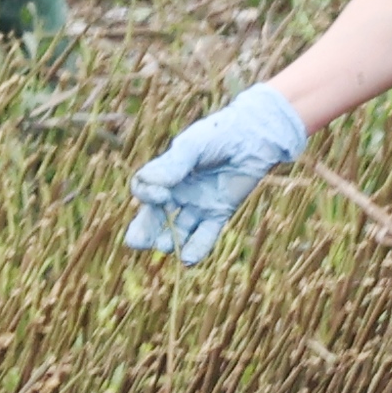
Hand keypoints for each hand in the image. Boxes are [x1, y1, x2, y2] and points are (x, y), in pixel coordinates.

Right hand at [122, 82, 309, 264]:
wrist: (254, 137)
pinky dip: (196, 249)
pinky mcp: (218, 214)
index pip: (144, 191)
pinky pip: (204, 237)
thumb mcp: (194, 145)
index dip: (146, 196)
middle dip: (144, 231)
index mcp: (166, 173)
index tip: (161, 194)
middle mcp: (178, 192)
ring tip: (169, 245)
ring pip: (177, 231)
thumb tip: (150, 183)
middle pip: (153, 218)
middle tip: (137, 242)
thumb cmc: (220, 134)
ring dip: (170, 241)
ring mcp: (198, 205)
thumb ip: (172, 164)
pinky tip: (188, 258)